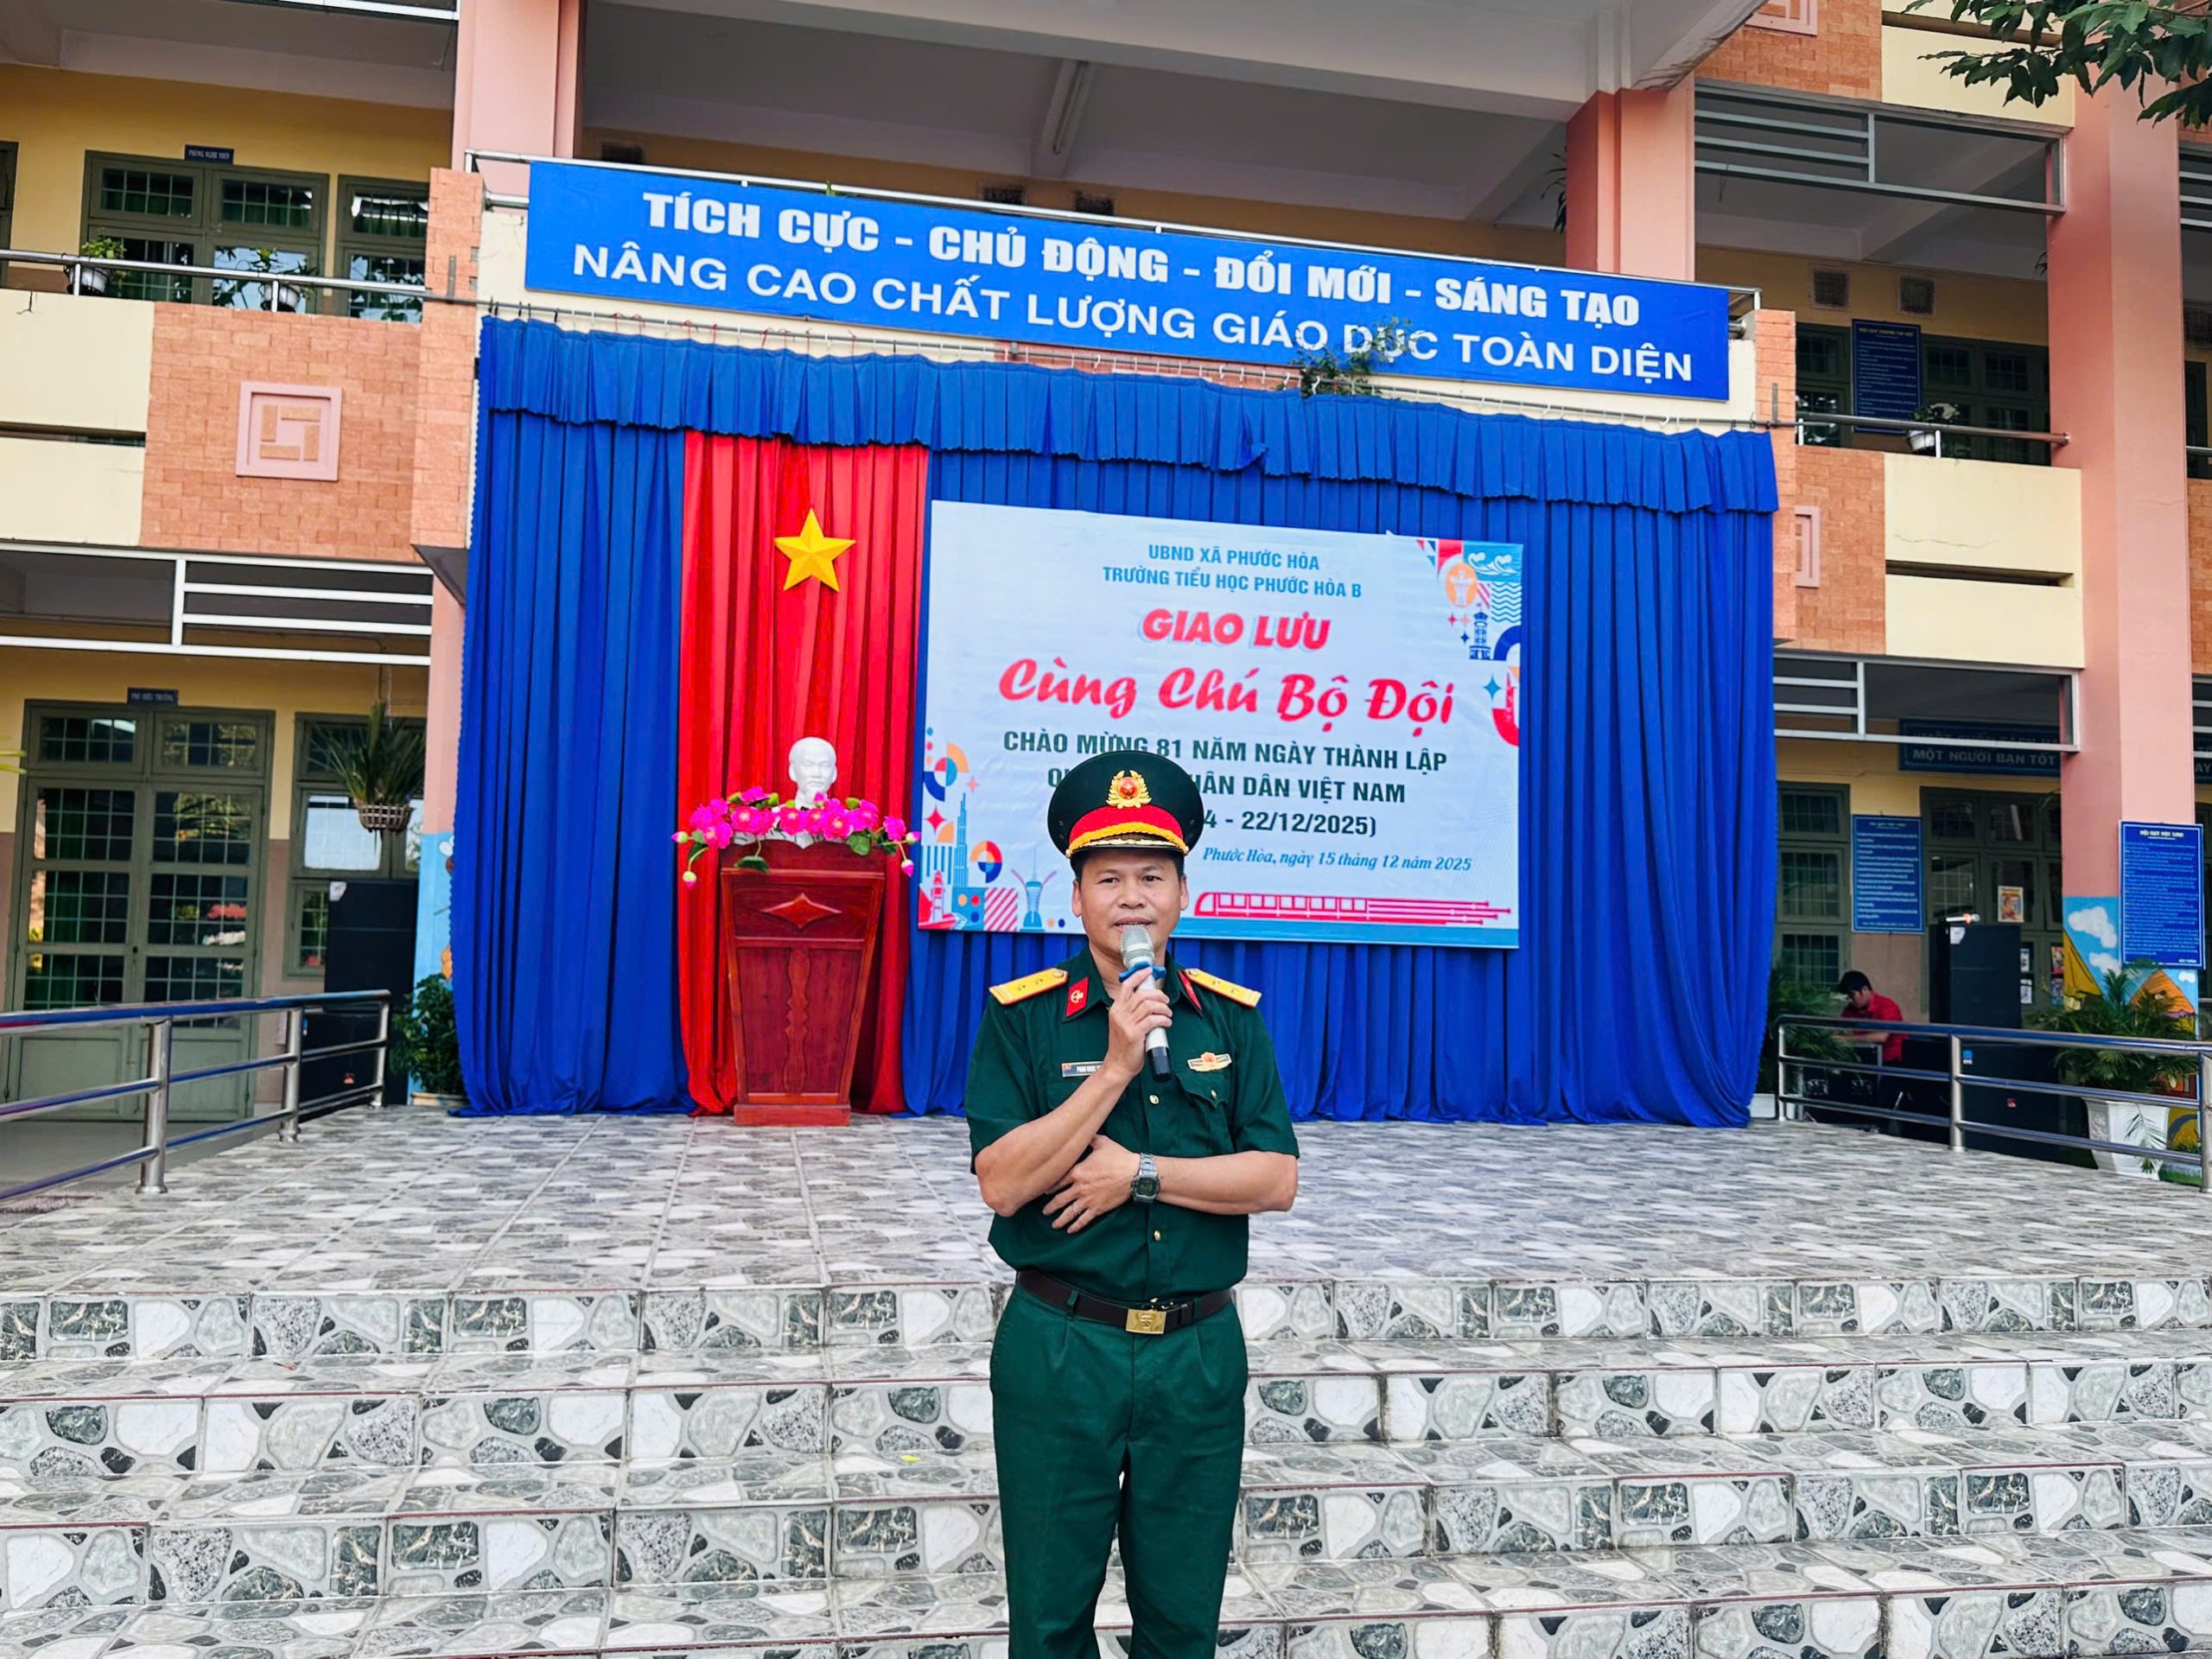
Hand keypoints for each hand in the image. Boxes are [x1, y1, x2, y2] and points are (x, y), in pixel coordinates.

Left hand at [1043, 1135, 1139, 1232]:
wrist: (1134, 1174)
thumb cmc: (1118, 1157)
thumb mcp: (1102, 1143)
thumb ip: (1090, 1139)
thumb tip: (1085, 1131)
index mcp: (1078, 1172)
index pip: (1057, 1181)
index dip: (1048, 1187)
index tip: (1042, 1191)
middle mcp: (1080, 1188)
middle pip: (1060, 1200)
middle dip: (1050, 1206)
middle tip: (1044, 1211)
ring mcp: (1088, 1200)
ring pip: (1069, 1212)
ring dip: (1060, 1219)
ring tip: (1054, 1225)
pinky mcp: (1098, 1209)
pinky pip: (1084, 1219)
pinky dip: (1076, 1226)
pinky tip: (1070, 1230)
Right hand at [1105, 966, 1171, 1082]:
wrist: (1117, 1065)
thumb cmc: (1123, 1046)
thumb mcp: (1122, 1024)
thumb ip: (1131, 1012)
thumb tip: (1150, 1002)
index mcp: (1116, 1009)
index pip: (1127, 986)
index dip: (1139, 976)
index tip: (1148, 971)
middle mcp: (1119, 1014)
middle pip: (1142, 994)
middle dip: (1158, 995)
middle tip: (1165, 1001)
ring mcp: (1126, 1024)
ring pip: (1149, 1005)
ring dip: (1163, 1008)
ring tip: (1168, 1014)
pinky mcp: (1135, 1034)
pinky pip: (1153, 1020)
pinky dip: (1163, 1019)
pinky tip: (1166, 1022)